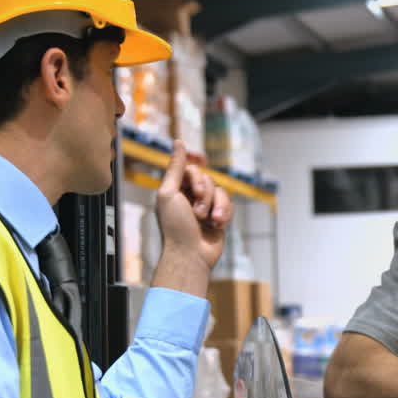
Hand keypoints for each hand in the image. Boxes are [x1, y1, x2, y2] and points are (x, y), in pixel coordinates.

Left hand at [155, 139, 232, 270]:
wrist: (190, 255)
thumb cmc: (175, 226)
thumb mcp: (169, 193)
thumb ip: (175, 167)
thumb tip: (178, 142)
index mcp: (175, 190)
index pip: (190, 168)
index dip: (195, 169)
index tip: (198, 172)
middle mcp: (190, 196)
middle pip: (207, 178)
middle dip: (204, 192)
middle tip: (197, 210)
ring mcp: (205, 207)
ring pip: (220, 190)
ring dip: (215, 204)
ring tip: (208, 220)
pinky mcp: (219, 217)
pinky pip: (229, 204)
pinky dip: (224, 213)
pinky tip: (217, 225)